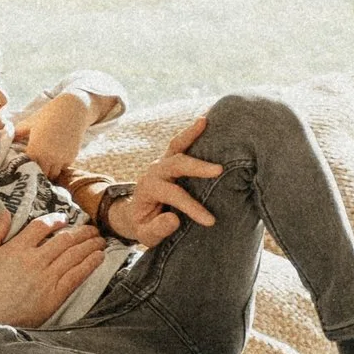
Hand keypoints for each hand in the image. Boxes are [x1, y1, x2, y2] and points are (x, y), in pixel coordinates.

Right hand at [0, 207, 108, 328]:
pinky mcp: (54, 296)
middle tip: (92, 228)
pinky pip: (76, 276)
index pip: (41, 226)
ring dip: (89, 245)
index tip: (64, 219)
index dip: (55, 220)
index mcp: (16, 248)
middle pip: (63, 240)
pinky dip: (90, 265)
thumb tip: (5, 213)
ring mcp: (46, 278)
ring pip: (74, 256)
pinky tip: (99, 257)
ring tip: (100, 240)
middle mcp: (34, 260)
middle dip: (80, 231)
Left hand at [10, 87, 98, 173]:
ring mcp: (61, 159)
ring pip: (53, 174)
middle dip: (36, 172)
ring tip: (44, 164)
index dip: (24, 167)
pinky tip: (54, 158)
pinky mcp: (71, 157)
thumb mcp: (29, 124)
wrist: (71, 110)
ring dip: (48, 171)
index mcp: (35, 150)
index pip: (27, 168)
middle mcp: (49, 157)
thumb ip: (17, 133)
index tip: (22, 166)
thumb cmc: (47, 115)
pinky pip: (63, 168)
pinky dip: (58, 166)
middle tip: (33, 168)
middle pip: (40, 174)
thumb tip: (6, 140)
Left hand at [103, 120, 219, 249]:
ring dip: (191, 133)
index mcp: (148, 189)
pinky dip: (193, 131)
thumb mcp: (145, 234)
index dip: (190, 206)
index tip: (210, 220)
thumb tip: (174, 219)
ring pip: (177, 145)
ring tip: (206, 121)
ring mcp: (163, 163)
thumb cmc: (144, 226)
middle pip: (175, 164)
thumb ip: (157, 228)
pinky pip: (182, 143)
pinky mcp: (171, 160)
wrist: (135, 215)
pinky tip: (206, 119)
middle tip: (219, 170)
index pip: (172, 194)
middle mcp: (155, 172)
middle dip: (196, 166)